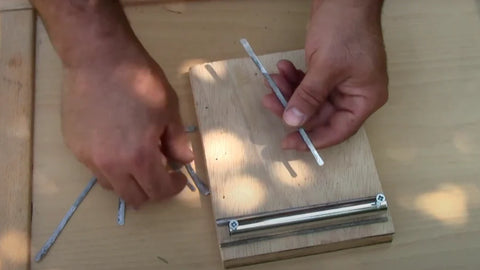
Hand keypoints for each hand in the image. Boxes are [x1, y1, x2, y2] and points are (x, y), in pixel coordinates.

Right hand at [62, 52, 192, 207]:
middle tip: (160, 172)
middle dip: (152, 190)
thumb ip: (178, 141)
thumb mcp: (169, 109)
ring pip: (112, 186)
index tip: (178, 177)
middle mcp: (111, 165)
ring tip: (137, 159)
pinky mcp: (74, 146)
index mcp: (139, 157)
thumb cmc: (140, 80)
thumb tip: (184, 161)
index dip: (173, 188)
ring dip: (129, 180)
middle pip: (133, 197)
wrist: (99, 58)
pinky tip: (116, 144)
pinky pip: (95, 168)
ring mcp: (88, 157)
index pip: (158, 191)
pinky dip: (110, 166)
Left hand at [263, 0, 387, 149]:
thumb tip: (292, 123)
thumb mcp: (325, 67)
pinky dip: (295, 79)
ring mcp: (341, 82)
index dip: (312, 138)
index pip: (338, 130)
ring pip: (310, 98)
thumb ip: (308, 97)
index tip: (287, 143)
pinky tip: (282, 69)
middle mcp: (355, 94)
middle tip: (269, 101)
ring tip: (273, 79)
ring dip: (290, 91)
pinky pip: (309, 84)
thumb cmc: (344, 30)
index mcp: (365, 99)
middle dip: (293, 107)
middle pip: (320, 114)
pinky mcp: (329, 71)